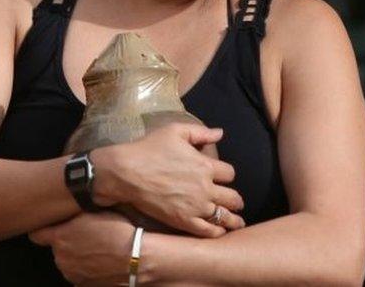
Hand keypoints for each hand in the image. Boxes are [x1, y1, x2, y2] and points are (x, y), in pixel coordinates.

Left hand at [29, 211, 134, 285]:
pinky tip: (101, 262)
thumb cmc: (116, 231)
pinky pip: (80, 275)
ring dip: (77, 257)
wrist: (137, 257)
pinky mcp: (84, 285)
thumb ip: (71, 217)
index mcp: (59, 239)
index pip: (36, 235)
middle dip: (67, 242)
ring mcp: (72, 275)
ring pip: (68, 263)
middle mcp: (61, 259)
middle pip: (56, 249)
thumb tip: (64, 215)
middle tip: (86, 234)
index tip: (49, 226)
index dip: (43, 229)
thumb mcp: (92, 214)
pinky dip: (87, 270)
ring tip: (97, 248)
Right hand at [91, 123, 245, 237]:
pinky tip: (219, 231)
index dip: (227, 175)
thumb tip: (220, 133)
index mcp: (205, 165)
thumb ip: (200, 132)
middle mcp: (205, 188)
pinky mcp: (183, 221)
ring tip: (237, 222)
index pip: (230, 173)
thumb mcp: (176, 131)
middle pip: (232, 197)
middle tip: (236, 202)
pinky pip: (208, 231)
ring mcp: (195, 207)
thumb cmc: (149, 148)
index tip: (223, 177)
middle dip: (236, 199)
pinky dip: (217, 231)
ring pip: (224, 216)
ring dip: (233, 219)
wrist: (127, 172)